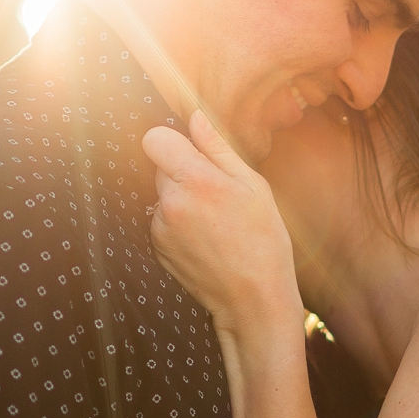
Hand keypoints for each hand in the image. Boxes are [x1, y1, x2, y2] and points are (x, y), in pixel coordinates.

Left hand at [144, 110, 300, 342]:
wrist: (253, 299)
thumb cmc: (264, 240)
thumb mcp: (253, 187)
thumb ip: (218, 149)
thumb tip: (195, 117)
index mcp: (197, 181)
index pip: (154, 139)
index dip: (171, 141)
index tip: (190, 153)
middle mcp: (171, 202)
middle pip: (159, 166)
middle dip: (181, 172)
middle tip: (217, 195)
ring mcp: (160, 227)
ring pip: (161, 195)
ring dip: (181, 200)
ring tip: (215, 224)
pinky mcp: (157, 247)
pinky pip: (162, 220)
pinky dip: (179, 225)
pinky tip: (206, 241)